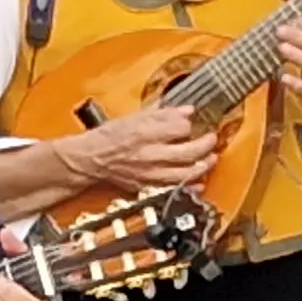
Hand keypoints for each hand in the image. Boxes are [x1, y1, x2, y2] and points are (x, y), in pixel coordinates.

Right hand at [60, 105, 220, 190]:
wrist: (90, 160)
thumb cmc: (108, 138)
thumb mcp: (133, 117)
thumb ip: (162, 114)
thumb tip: (186, 110)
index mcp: (144, 133)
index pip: (180, 128)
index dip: (188, 124)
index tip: (189, 122)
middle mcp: (149, 155)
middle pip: (189, 152)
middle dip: (206, 145)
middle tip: (211, 139)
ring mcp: (149, 173)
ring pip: (185, 174)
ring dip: (203, 166)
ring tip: (210, 159)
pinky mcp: (147, 186)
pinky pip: (174, 189)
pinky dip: (190, 187)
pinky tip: (199, 182)